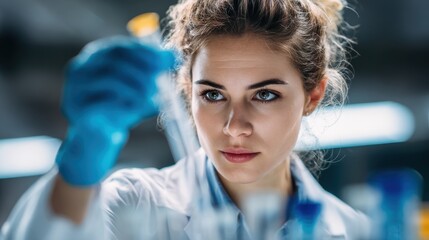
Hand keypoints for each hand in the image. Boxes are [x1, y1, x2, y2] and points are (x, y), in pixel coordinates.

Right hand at [56, 36, 174, 185]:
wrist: (100, 137)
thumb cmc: (122, 108)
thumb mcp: (141, 87)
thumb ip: (154, 71)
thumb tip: (174, 54)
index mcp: (96, 56)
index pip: (122, 47)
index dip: (146, 53)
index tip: (168, 60)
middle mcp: (81, 67)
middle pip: (115, 60)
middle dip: (143, 70)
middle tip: (161, 81)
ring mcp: (75, 87)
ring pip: (110, 80)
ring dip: (136, 89)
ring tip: (151, 99)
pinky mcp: (76, 108)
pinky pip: (103, 103)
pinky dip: (124, 106)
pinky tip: (137, 111)